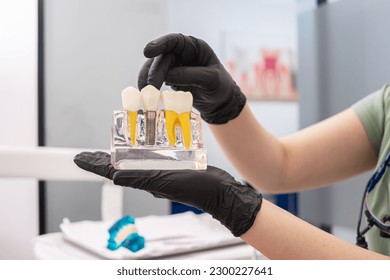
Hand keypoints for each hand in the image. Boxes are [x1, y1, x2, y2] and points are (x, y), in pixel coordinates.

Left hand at [74, 151, 261, 236]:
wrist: (220, 192)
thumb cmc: (197, 189)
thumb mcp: (167, 182)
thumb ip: (141, 178)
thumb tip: (113, 177)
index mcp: (145, 180)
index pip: (112, 172)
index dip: (94, 164)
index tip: (78, 157)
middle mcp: (149, 176)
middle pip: (120, 165)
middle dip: (104, 157)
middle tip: (91, 149)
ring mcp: (161, 170)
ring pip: (137, 158)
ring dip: (124, 149)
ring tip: (115, 139)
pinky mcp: (173, 165)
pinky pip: (155, 154)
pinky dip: (146, 146)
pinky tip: (147, 139)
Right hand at [138, 33, 245, 123]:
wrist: (219, 103)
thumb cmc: (220, 87)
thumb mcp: (211, 80)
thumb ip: (191, 75)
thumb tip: (167, 75)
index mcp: (195, 47)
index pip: (176, 41)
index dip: (161, 44)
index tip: (148, 52)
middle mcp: (183, 54)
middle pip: (163, 57)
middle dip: (155, 71)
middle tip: (151, 86)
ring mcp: (175, 65)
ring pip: (155, 67)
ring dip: (148, 78)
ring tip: (146, 92)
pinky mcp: (170, 78)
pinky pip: (156, 78)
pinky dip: (150, 85)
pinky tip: (147, 93)